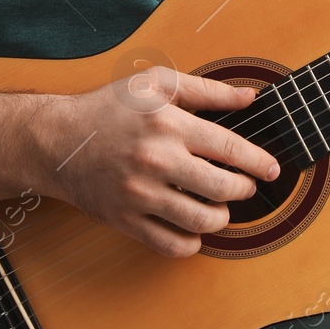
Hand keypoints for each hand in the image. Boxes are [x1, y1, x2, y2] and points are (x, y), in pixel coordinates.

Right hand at [29, 67, 281, 256]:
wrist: (57, 141)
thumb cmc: (110, 108)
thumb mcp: (156, 84)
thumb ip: (207, 90)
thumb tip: (251, 96)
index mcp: (168, 124)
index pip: (230, 148)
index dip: (259, 162)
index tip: (272, 170)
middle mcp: (156, 160)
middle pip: (222, 188)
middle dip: (243, 190)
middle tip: (243, 186)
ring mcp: (140, 194)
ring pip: (201, 220)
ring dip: (221, 218)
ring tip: (220, 207)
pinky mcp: (126, 220)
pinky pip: (171, 244)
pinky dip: (192, 242)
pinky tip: (194, 227)